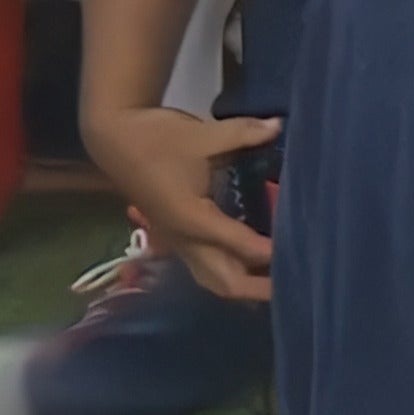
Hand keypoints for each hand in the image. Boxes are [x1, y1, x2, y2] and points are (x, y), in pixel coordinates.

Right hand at [82, 106, 280, 301]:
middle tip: (297, 281)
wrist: (113, 137)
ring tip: (278, 283)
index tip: (300, 254)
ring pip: (212, 279)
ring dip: (244, 286)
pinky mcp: (175, 236)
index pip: (237, 244)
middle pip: (223, 279)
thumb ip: (243, 133)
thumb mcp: (201, 133)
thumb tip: (278, 126)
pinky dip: (230, 274)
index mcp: (190, 218)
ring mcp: (177, 240)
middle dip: (258, 288)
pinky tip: (253, 268)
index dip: (268, 252)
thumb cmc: (155, 137)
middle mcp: (183, 238)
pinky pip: (205, 267)